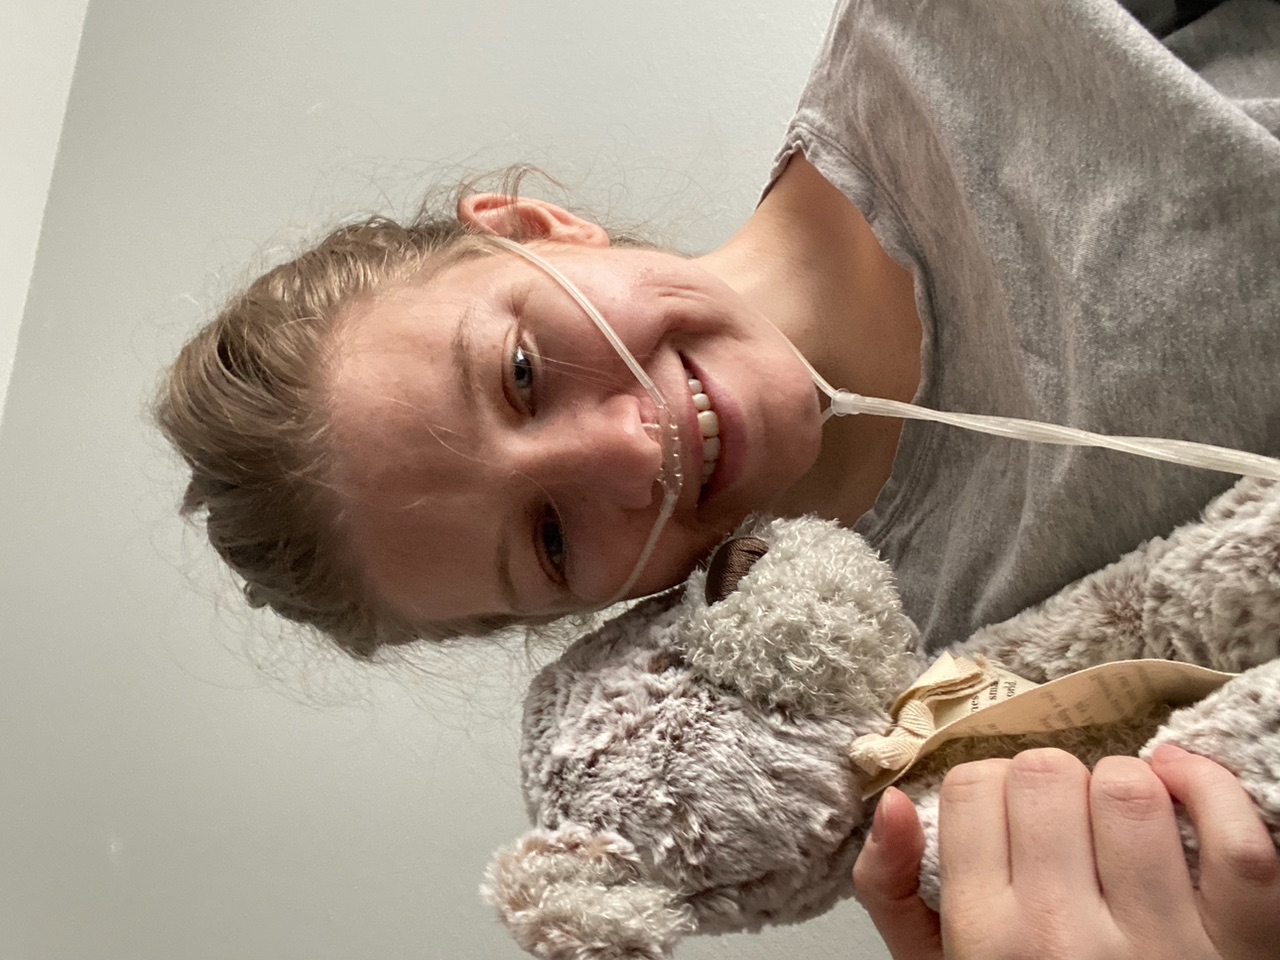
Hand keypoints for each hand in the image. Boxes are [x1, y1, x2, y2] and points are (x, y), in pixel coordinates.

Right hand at [853, 747, 1279, 959]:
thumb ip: (894, 890)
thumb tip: (893, 802)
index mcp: (986, 940)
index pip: (974, 790)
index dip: (988, 788)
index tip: (1004, 815)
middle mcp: (1065, 939)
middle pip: (1046, 776)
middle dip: (1050, 783)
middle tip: (1060, 819)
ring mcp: (1162, 943)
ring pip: (1130, 791)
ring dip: (1123, 784)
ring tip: (1118, 816)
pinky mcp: (1243, 946)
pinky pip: (1234, 840)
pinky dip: (1211, 791)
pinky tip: (1180, 786)